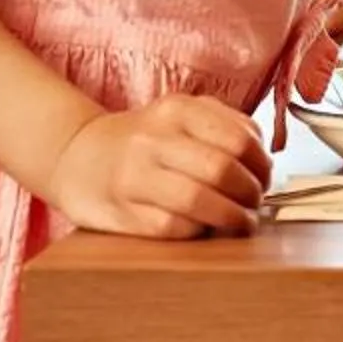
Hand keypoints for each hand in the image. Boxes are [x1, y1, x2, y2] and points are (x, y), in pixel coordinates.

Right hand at [46, 96, 268, 238]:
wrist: (77, 157)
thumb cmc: (145, 142)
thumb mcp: (182, 118)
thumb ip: (226, 129)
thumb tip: (264, 163)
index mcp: (177, 110)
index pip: (239, 139)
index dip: (261, 165)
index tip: (265, 178)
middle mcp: (153, 138)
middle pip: (221, 171)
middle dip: (250, 194)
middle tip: (254, 204)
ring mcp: (133, 175)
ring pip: (197, 201)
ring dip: (231, 218)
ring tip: (240, 222)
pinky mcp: (120, 211)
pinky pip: (173, 227)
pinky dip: (198, 231)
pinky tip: (205, 228)